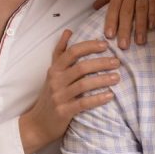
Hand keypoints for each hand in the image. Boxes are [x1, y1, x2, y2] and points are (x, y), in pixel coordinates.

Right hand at [18, 30, 119, 153]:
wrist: (37, 123)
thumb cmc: (49, 96)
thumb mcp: (52, 72)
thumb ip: (60, 52)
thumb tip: (68, 30)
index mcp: (54, 69)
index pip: (72, 52)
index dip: (89, 46)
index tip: (105, 45)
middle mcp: (55, 81)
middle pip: (81, 67)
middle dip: (101, 63)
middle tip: (117, 62)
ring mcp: (59, 96)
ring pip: (83, 84)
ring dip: (102, 79)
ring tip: (117, 77)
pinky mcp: (64, 111)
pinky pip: (83, 103)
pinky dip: (98, 99)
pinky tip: (110, 96)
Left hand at [93, 0, 154, 49]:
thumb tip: (94, 7)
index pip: (114, 5)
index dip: (111, 20)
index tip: (109, 36)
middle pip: (126, 9)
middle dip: (124, 28)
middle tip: (123, 45)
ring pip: (140, 7)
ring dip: (139, 25)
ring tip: (139, 41)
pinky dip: (153, 13)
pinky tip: (152, 26)